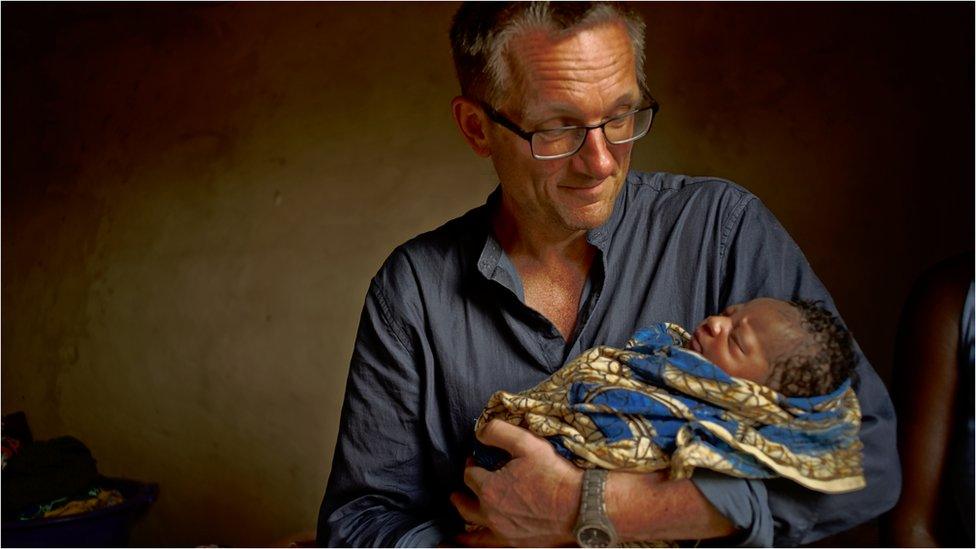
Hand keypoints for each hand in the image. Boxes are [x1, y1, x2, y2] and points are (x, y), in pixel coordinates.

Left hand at [450, 419, 582, 546]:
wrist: (579, 506)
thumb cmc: (554, 475)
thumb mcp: (527, 443)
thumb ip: (498, 432)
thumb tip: (480, 432)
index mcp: (490, 488)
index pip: (470, 475)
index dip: (471, 465)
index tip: (478, 461)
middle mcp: (490, 513)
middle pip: (465, 502)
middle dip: (462, 490)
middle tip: (464, 484)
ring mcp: (501, 531)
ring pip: (472, 524)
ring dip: (463, 513)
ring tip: (459, 507)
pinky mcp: (513, 543)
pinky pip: (484, 545)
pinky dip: (471, 542)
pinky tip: (463, 541)